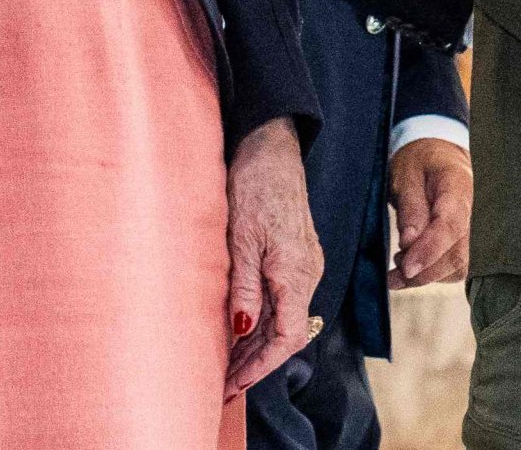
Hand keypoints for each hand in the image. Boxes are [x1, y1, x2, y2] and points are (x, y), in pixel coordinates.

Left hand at [225, 117, 324, 399]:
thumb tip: (242, 328)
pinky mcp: (297, 255)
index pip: (286, 337)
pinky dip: (262, 318)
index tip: (235, 383)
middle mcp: (307, 274)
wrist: (271, 147)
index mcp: (296, 272)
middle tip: (223, 384)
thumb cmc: (253, 184)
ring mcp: (304, 264)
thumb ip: (245, 285)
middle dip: (255, 361)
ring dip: (257, 342)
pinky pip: (282, 298)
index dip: (261, 365)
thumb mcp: (241, 236)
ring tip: (228, 365)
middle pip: (285, 333)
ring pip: (283, 316)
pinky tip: (241, 327)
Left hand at [388, 137, 471, 289]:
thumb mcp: (405, 173)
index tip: (407, 268)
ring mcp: (471, 231)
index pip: (450, 226)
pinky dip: (431, 274)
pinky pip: (453, 267)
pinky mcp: (464, 243)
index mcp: (457, 187)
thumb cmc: (418, 162)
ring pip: (456, 266)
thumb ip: (409, 205)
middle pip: (456, 254)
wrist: (435, 157)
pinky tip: (409, 268)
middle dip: (424, 271)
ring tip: (397, 270)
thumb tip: (409, 242)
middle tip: (393, 274)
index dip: (429, 250)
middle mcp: (471, 213)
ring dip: (426, 276)